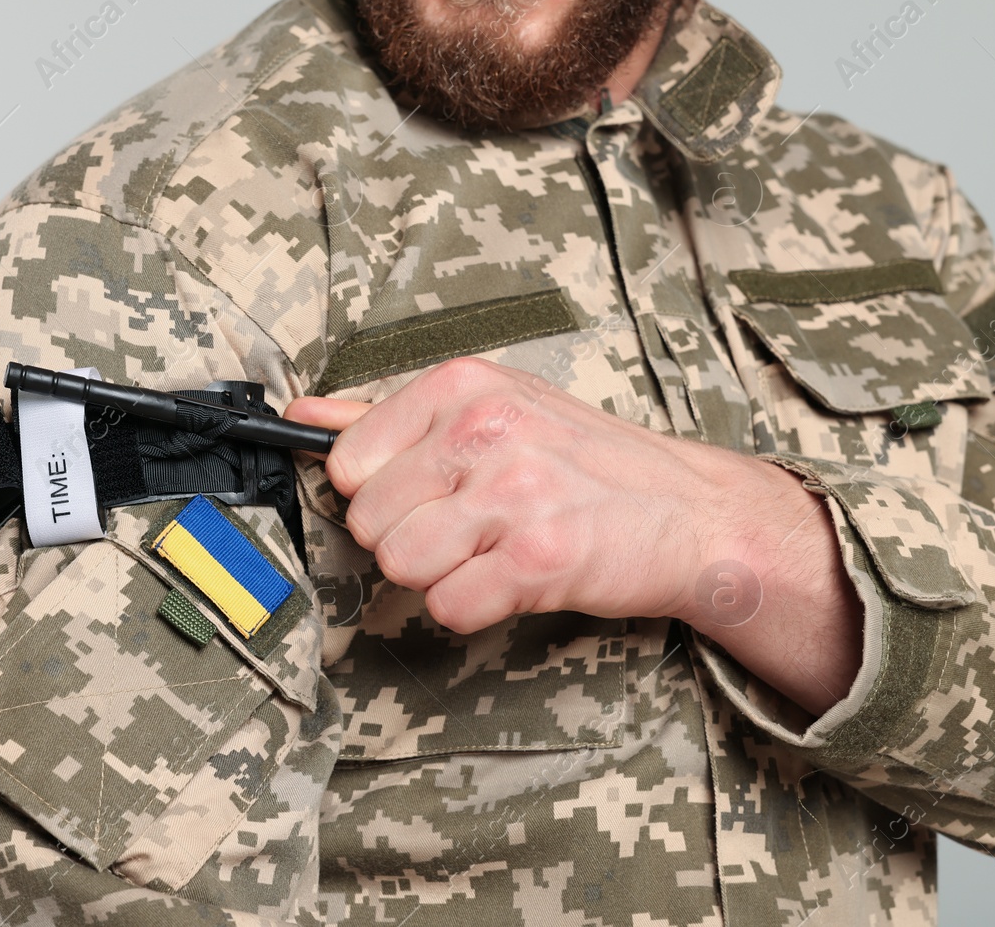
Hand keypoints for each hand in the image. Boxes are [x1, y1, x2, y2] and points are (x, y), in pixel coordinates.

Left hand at [284, 358, 861, 713]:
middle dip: (410, 541)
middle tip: (472, 531)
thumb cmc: (589, 461)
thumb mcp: (497, 406)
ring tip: (494, 553)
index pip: (348, 461)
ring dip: (442, 576)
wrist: (692, 513)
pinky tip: (514, 581)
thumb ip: (390, 414)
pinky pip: (450, 606)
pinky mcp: (538, 559)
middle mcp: (485, 429)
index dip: (381, 495)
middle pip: (369, 522)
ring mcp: (513, 492)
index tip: (428, 496)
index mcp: (463, 385)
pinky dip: (475, 608)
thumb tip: (301, 416)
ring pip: (401, 566)